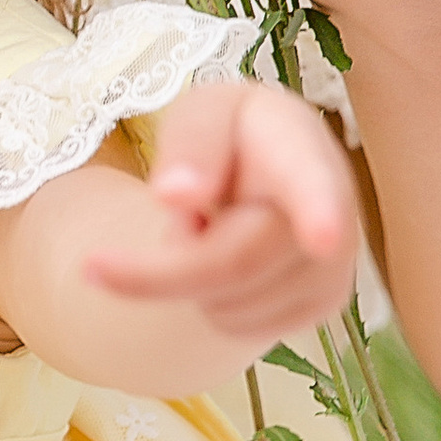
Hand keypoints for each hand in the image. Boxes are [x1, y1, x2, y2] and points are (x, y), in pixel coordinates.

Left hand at [82, 85, 359, 355]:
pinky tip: (226, 258)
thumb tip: (176, 193)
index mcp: (301, 149)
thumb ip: (192, 143)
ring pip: (228, 304)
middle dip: (156, 271)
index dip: (319, 212)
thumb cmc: (230, 136)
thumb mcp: (201, 115)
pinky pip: (238, 326)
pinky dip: (209, 299)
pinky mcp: (320, 307)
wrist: (264, 173)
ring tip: (205, 230)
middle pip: (232, 264)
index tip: (323, 238)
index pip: (312, 185)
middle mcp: (337, 211)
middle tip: (104, 261)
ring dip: (189, 276)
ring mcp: (335, 267)